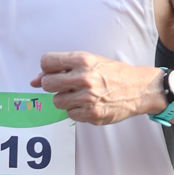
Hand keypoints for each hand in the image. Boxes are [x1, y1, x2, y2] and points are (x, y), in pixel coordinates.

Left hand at [34, 51, 160, 124]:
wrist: (139, 89)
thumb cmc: (114, 73)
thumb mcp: (91, 62)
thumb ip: (62, 68)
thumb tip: (34, 80)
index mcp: (83, 60)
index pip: (47, 62)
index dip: (47, 68)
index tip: (55, 71)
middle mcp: (84, 78)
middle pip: (47, 83)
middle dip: (53, 85)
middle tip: (67, 85)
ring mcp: (87, 98)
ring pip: (57, 101)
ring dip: (65, 99)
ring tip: (80, 94)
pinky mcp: (91, 114)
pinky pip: (70, 114)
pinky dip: (76, 110)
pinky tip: (88, 104)